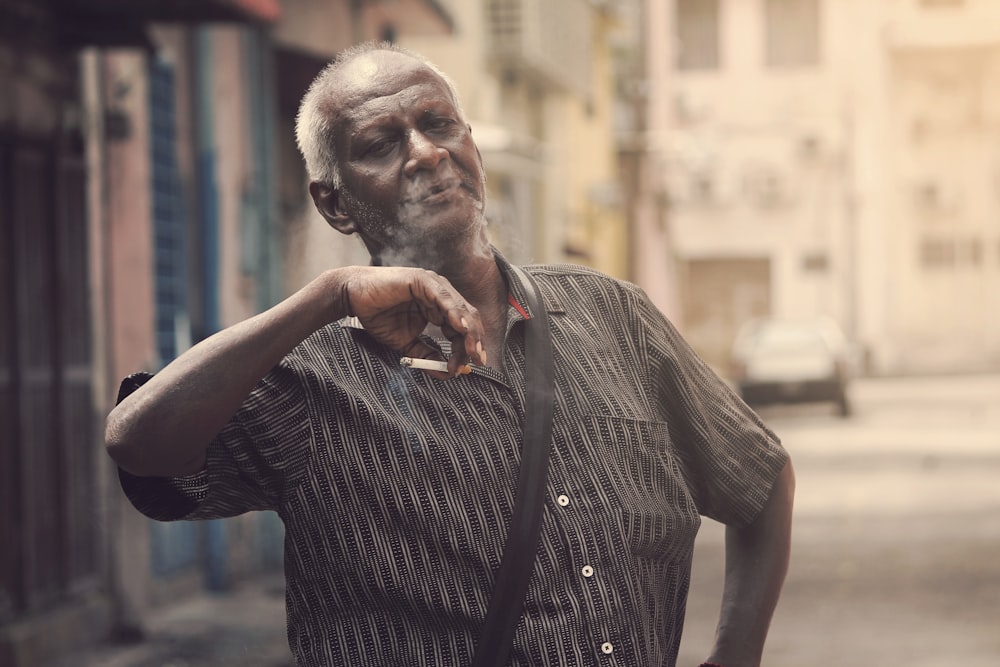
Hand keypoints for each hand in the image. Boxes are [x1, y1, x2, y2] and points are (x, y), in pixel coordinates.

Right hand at [340, 266, 486, 376]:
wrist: (353, 298)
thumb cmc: (378, 316)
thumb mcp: (406, 343)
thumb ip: (426, 356)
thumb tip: (447, 373)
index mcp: (439, 309)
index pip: (462, 329)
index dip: (467, 348)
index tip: (465, 368)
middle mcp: (441, 296)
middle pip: (467, 319)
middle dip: (474, 341)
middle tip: (476, 360)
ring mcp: (434, 286)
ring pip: (459, 309)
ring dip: (468, 331)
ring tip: (471, 349)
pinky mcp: (423, 280)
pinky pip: (443, 298)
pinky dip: (453, 312)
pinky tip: (460, 327)